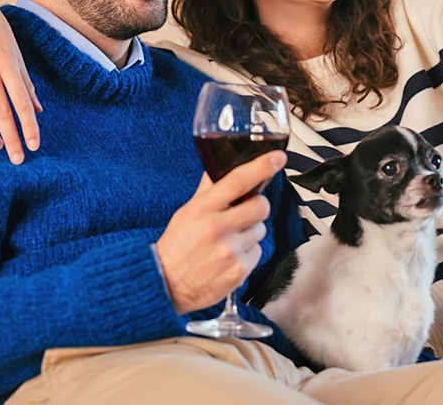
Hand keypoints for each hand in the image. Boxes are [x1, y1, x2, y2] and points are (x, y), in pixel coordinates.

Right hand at [156, 151, 286, 315]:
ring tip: (230, 239)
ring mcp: (230, 252)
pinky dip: (248, 252)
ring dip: (250, 231)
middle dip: (257, 206)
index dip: (261, 166)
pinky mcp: (239, 271)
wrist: (165, 285)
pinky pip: (257, 252)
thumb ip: (207, 190)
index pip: (237, 181)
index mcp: (202, 209)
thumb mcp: (186, 212)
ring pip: (260, 230)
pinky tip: (230, 256)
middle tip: (245, 211)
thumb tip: (219, 166)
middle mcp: (217, 229)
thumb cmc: (176, 246)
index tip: (277, 158)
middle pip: (260, 206)